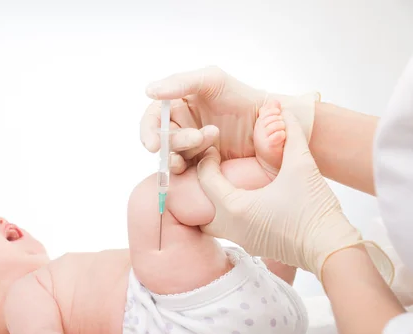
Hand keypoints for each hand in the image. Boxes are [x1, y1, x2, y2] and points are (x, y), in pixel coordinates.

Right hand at [140, 66, 317, 173]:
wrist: (267, 121)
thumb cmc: (240, 96)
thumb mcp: (212, 80)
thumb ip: (180, 82)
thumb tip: (149, 90)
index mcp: (176, 105)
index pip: (152, 119)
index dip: (148, 132)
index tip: (154, 145)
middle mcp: (179, 126)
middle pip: (161, 140)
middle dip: (175, 141)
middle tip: (196, 137)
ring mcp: (189, 147)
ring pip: (172, 155)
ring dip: (188, 150)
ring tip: (212, 141)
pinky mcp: (199, 164)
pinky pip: (185, 170)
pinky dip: (190, 167)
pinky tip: (208, 157)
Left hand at [196, 110, 392, 281]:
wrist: (331, 249)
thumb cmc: (314, 210)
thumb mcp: (302, 166)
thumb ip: (292, 135)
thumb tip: (285, 111)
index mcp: (234, 208)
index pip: (205, 179)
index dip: (206, 159)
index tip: (214, 148)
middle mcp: (231, 227)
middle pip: (198, 206)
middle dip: (201, 187)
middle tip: (214, 168)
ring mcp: (240, 240)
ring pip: (211, 221)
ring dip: (212, 203)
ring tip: (226, 183)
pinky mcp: (252, 246)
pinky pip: (228, 229)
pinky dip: (227, 214)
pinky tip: (243, 199)